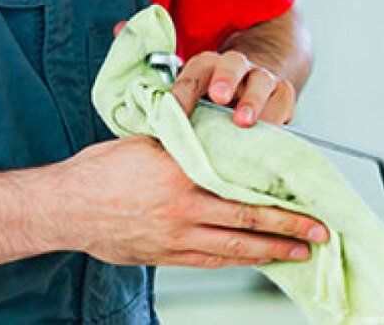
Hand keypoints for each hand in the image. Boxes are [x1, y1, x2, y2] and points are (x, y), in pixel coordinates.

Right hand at [54, 137, 327, 268]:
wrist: (65, 207)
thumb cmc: (96, 172)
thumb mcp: (140, 141)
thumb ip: (177, 138)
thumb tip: (202, 125)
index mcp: (181, 175)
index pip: (241, 186)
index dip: (275, 194)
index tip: (302, 195)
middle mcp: (184, 209)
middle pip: (248, 220)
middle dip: (289, 228)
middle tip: (319, 231)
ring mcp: (176, 237)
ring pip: (235, 247)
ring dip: (272, 250)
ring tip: (299, 252)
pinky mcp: (165, 255)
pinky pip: (211, 260)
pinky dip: (237, 259)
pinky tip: (253, 259)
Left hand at [171, 49, 295, 127]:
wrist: (251, 87)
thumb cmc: (214, 102)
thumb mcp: (195, 101)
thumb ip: (181, 113)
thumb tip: (164, 135)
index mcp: (208, 65)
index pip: (194, 72)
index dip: (184, 91)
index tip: (175, 113)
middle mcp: (237, 65)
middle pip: (232, 63)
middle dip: (225, 78)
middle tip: (218, 97)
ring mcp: (262, 77)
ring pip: (261, 81)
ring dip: (253, 100)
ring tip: (243, 121)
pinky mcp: (283, 94)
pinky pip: (283, 102)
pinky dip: (276, 117)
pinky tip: (268, 131)